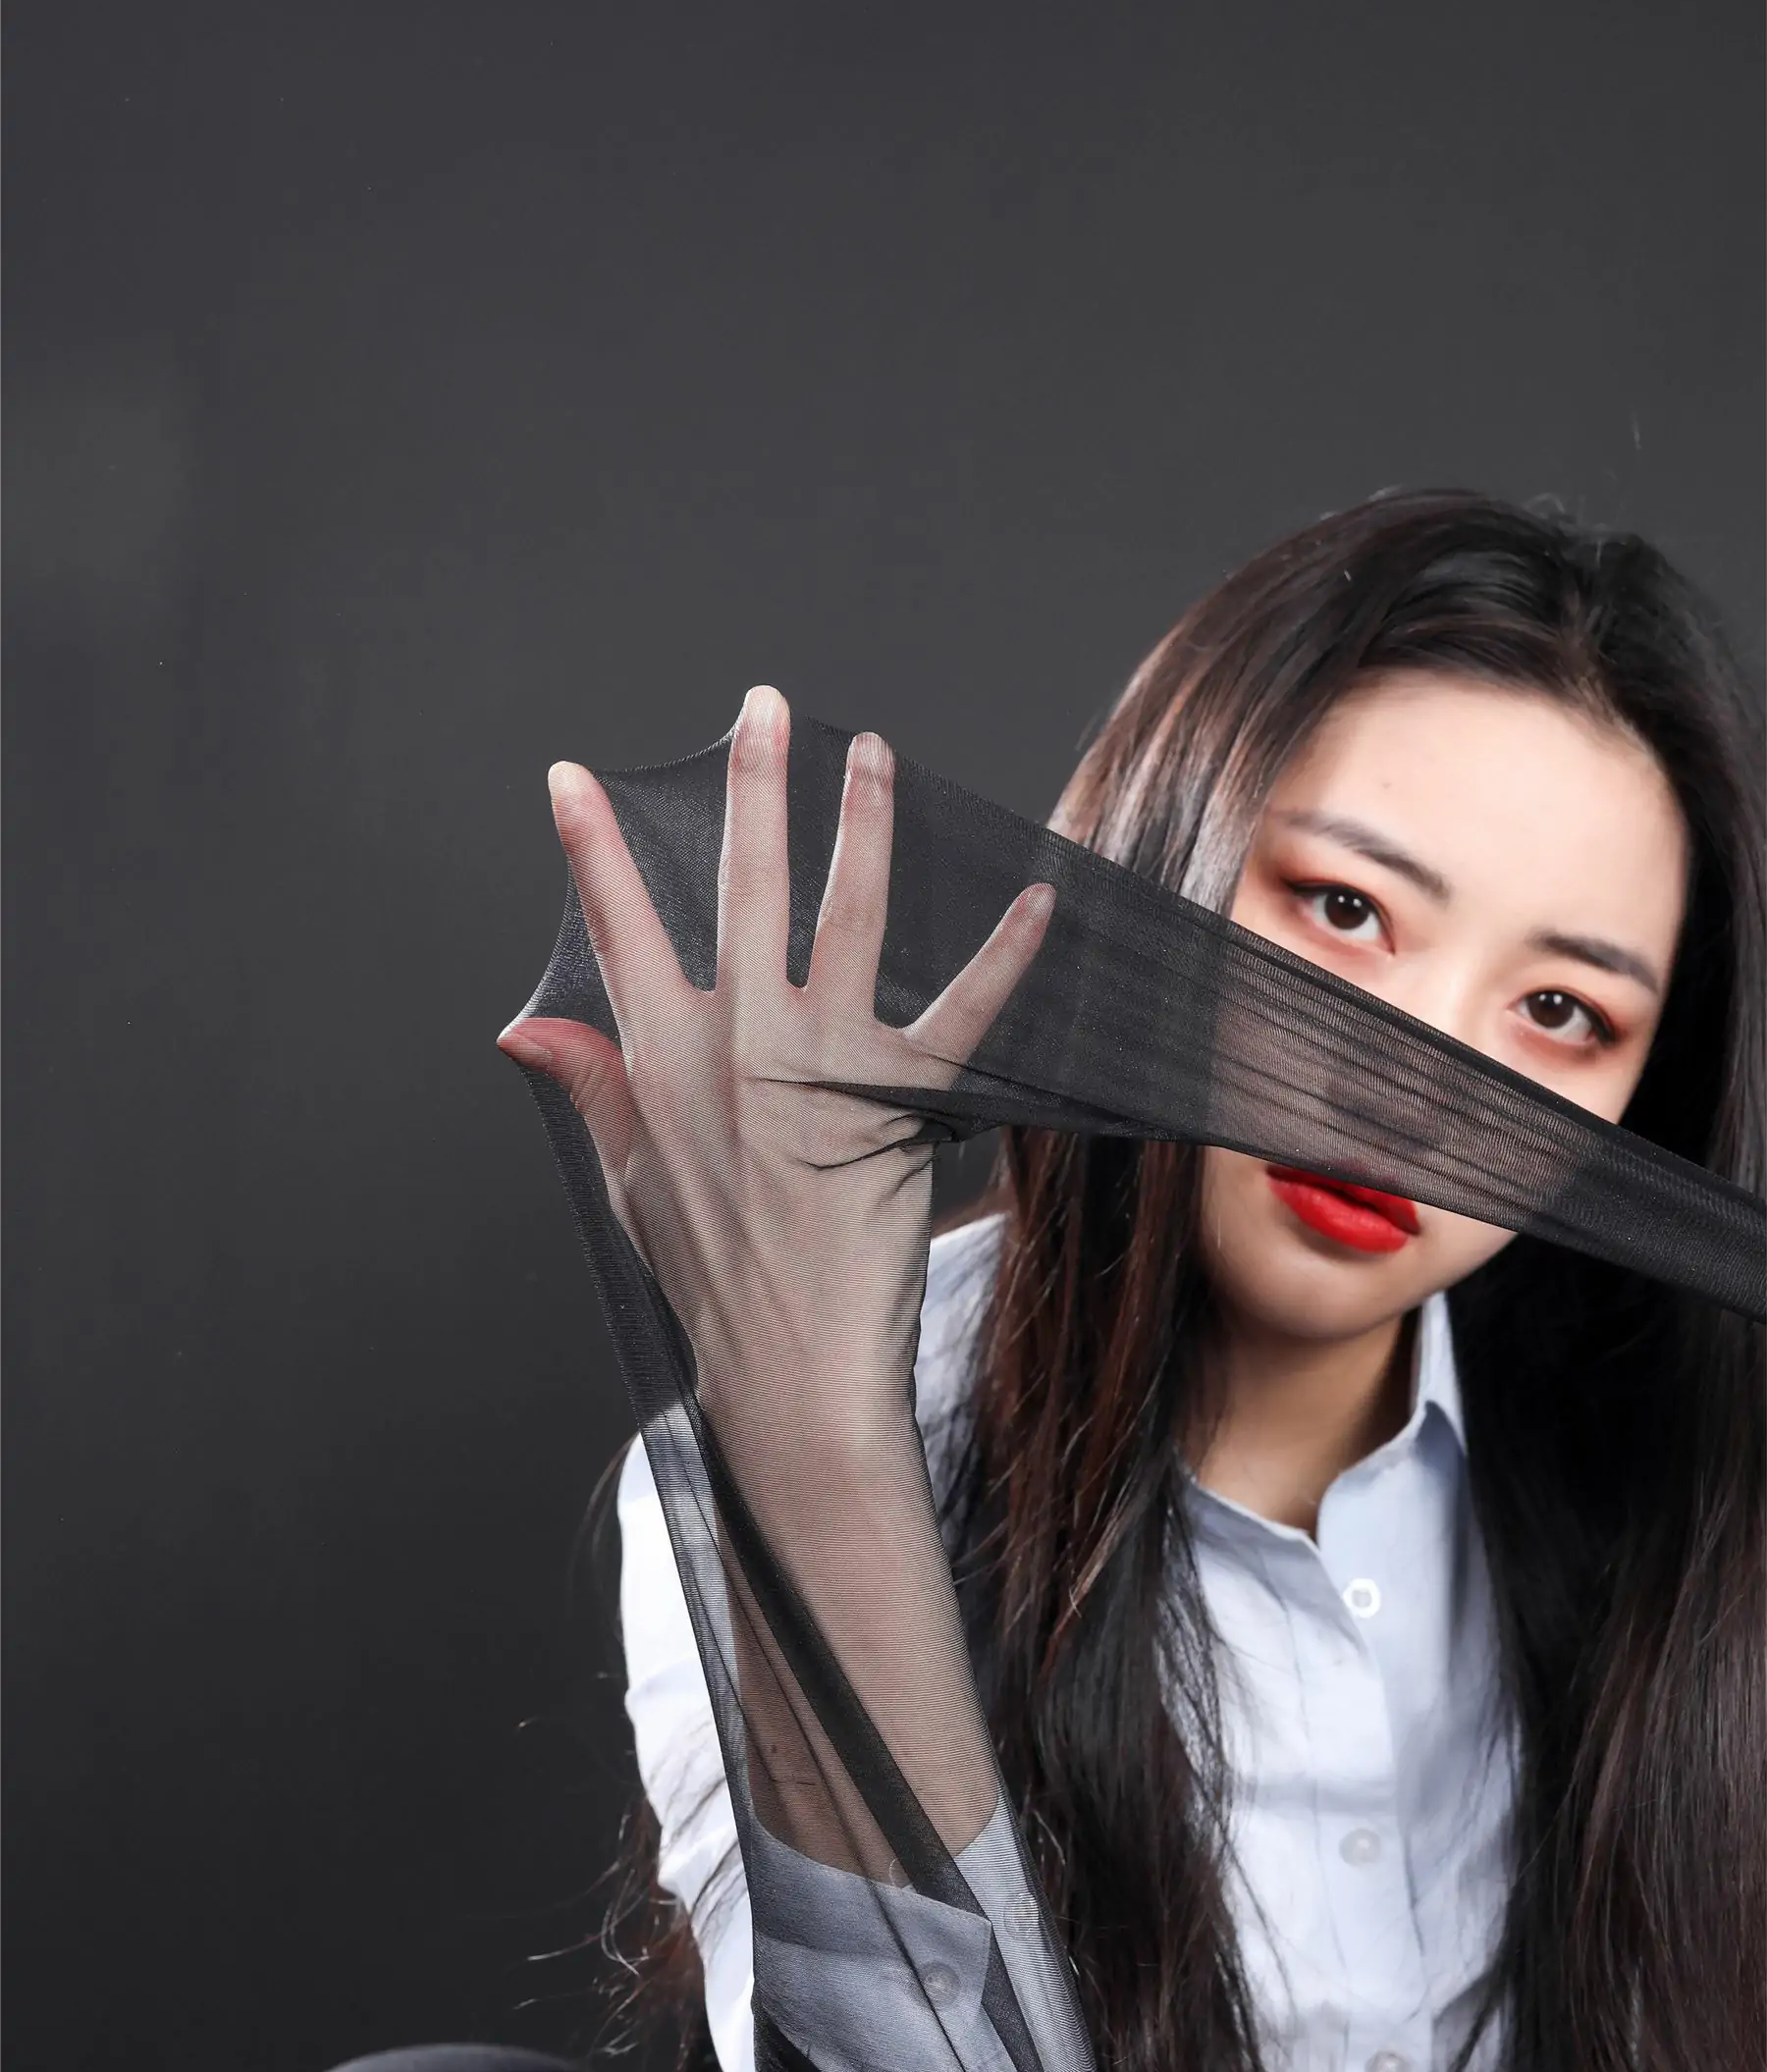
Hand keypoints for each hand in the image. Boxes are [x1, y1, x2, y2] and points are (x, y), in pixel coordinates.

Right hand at [498, 686, 1054, 1460]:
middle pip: (743, 889)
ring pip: (844, 918)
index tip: (572, 777)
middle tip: (763, 707)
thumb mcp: (626, 1179)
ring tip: (873, 755)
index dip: (591, 850)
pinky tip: (1038, 899)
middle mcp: (734, 1047)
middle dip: (752, 786)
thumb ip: (589, 1087)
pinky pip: (959, 1015)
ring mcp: (815, 1069)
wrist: (788, 1364)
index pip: (618, 931)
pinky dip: (1003, 957)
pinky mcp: (895, 1104)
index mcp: (661, 1060)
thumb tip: (522, 1031)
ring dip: (861, 828)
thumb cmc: (710, 1274)